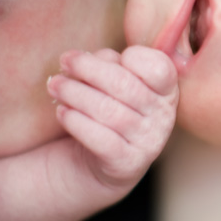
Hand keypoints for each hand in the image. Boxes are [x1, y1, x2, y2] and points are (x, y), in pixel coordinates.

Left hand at [47, 46, 178, 188]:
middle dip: (88, 68)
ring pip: (109, 111)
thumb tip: (91, 60)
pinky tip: (62, 112)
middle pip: (125, 85)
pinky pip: (101, 139)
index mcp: (166, 91)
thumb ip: (110, 64)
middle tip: (64, 61)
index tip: (103, 56)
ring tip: (55, 86)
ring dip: (75, 94)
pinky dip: (77, 122)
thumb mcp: (115, 83)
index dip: (133, 57)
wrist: (100, 162)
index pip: (158, 67)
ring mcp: (149, 142)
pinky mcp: (128, 163)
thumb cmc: (109, 109)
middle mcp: (164, 116)